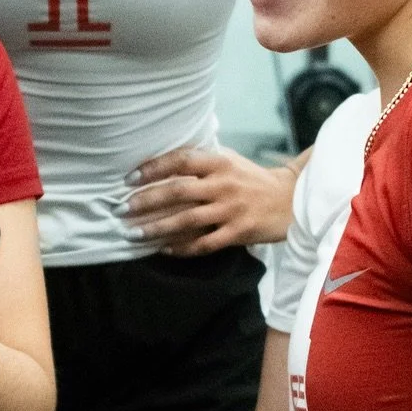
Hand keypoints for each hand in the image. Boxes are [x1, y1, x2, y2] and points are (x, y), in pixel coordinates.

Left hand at [125, 147, 302, 254]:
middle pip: (177, 192)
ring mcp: (231, 210)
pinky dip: (181, 248)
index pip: (180, 161)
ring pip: (186, 220)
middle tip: (121, 209)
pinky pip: (204, 243)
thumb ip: (199, 162)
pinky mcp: (238, 232)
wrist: (290, 200)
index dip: (153, 168)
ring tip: (133, 234)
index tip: (130, 179)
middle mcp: (223, 185)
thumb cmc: (251, 179)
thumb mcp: (228, 160)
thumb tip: (160, 163)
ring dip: (156, 228)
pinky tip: (163, 249)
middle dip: (145, 201)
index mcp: (219, 162)